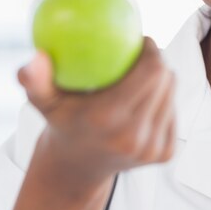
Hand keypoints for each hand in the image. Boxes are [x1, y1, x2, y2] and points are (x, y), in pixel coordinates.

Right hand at [17, 37, 175, 185]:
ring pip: (173, 94)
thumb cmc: (63, 122)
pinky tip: (146, 101)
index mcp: (108, 118)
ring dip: (163, 80)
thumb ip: (35, 80)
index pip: (152, 71)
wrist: (77, 169)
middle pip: (167, 79)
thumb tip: (37, 57)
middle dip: (158, 61)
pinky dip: (164, 101)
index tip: (142, 41)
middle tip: (144, 53)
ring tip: (143, 77)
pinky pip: (175, 113)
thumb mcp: (44, 102)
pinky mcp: (165, 154)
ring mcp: (152, 148)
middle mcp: (134, 136)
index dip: (153, 50)